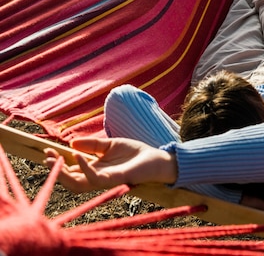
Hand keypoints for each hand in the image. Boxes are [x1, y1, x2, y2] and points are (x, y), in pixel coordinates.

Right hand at [44, 137, 177, 193]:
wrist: (154, 158)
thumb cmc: (134, 152)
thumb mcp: (109, 144)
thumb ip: (92, 145)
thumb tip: (71, 144)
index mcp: (95, 168)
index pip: (71, 169)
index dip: (58, 162)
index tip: (47, 150)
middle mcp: (96, 177)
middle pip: (70, 179)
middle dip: (56, 169)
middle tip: (46, 156)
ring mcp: (103, 180)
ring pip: (77, 184)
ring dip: (64, 173)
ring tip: (55, 159)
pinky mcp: (112, 180)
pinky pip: (93, 178)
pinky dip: (83, 168)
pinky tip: (77, 156)